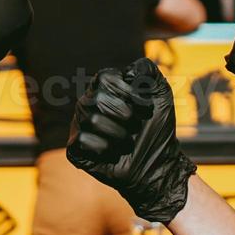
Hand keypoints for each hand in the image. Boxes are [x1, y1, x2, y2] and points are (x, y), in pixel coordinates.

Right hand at [66, 58, 196, 223]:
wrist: (157, 165)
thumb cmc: (157, 129)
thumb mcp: (160, 94)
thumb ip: (148, 71)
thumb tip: (128, 69)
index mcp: (104, 88)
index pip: (104, 78)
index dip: (127, 92)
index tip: (145, 107)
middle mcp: (88, 104)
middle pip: (96, 98)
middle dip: (124, 114)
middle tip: (135, 126)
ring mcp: (79, 126)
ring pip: (91, 119)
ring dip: (119, 134)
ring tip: (126, 141)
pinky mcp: (74, 149)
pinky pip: (82, 139)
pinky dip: (106, 148)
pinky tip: (113, 152)